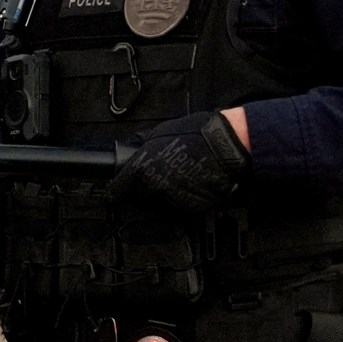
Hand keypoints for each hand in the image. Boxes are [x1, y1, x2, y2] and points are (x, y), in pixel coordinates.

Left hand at [110, 110, 249, 216]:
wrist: (228, 146)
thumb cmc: (197, 135)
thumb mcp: (160, 132)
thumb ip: (141, 146)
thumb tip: (130, 149)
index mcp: (140, 170)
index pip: (115, 193)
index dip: (114, 193)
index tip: (115, 194)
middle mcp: (153, 189)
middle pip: (137, 198)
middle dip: (144, 189)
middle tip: (162, 173)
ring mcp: (172, 201)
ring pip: (158, 205)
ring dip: (163, 195)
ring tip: (180, 175)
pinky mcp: (190, 210)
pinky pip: (178, 208)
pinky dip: (182, 200)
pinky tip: (191, 183)